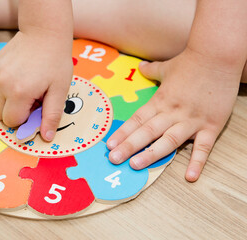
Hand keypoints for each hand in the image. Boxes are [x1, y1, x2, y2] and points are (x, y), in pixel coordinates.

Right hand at [0, 31, 72, 140]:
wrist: (44, 31)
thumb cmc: (56, 61)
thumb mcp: (59, 90)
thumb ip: (51, 115)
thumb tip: (46, 137)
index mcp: (19, 92)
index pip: (12, 121)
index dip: (25, 119)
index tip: (37, 107)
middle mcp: (2, 84)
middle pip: (0, 114)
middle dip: (16, 112)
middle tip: (33, 98)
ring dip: (12, 99)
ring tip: (29, 84)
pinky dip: (9, 86)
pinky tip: (23, 74)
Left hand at [107, 48, 240, 181]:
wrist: (218, 55)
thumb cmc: (191, 61)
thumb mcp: (167, 66)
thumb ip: (151, 70)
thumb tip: (140, 66)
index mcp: (160, 100)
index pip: (137, 120)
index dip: (122, 133)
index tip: (109, 145)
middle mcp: (172, 112)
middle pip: (147, 132)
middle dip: (128, 146)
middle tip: (114, 159)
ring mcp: (191, 120)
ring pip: (168, 140)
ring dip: (151, 154)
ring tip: (135, 166)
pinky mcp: (211, 125)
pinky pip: (203, 147)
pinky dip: (197, 162)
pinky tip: (190, 177)